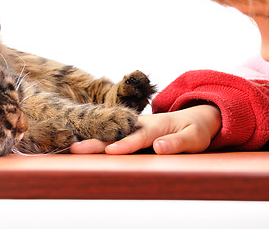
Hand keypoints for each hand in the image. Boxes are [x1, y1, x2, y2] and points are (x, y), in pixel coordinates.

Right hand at [70, 104, 220, 154]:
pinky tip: (86, 147)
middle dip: (97, 142)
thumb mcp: (194, 138)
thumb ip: (177, 142)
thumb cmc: (195, 129)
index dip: (124, 145)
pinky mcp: (133, 131)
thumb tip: (158, 147)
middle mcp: (142, 124)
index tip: (109, 151)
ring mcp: (136, 126)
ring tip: (73, 147)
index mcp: (157, 127)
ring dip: (93, 140)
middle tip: (75, 148)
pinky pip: (115, 135)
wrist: (194, 116)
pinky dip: (100, 140)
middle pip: (117, 134)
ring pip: (112, 134)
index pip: (138, 137)